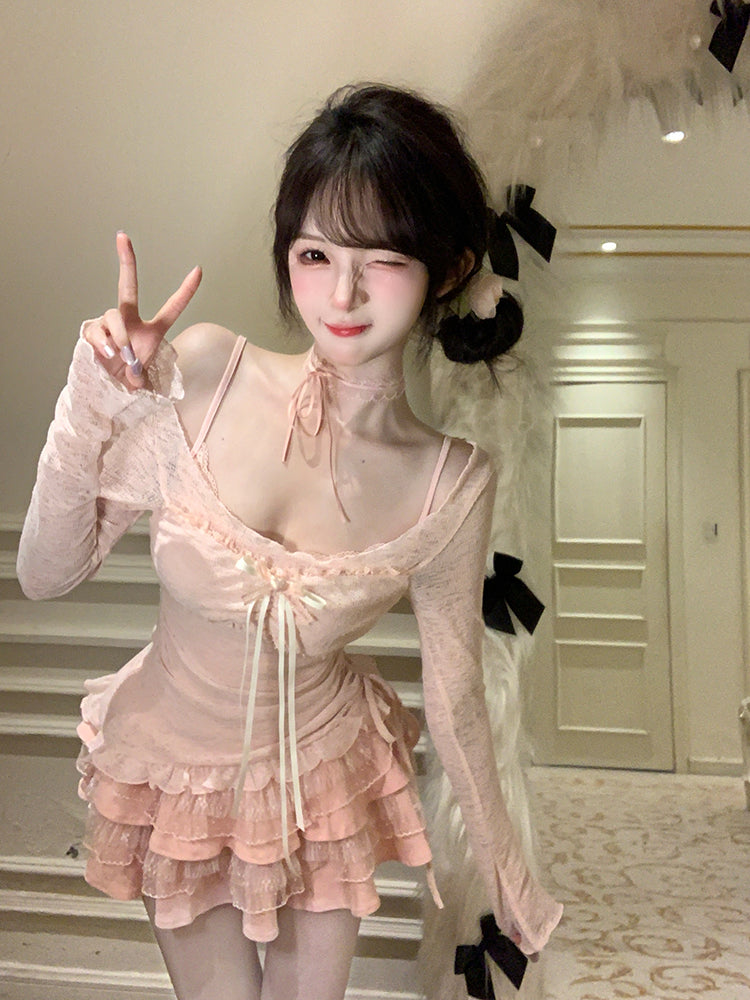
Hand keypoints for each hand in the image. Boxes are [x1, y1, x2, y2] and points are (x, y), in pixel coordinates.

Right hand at [81, 233, 201, 389]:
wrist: (106, 391)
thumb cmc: (128, 381)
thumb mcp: (142, 382)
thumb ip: (141, 377)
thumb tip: (132, 372)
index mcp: (152, 331)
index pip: (172, 308)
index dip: (186, 291)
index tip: (198, 270)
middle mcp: (130, 321)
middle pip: (128, 287)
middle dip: (127, 261)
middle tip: (122, 237)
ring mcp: (110, 325)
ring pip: (114, 316)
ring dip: (120, 336)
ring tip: (121, 355)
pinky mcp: (93, 332)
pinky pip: (97, 331)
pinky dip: (103, 342)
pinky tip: (107, 354)